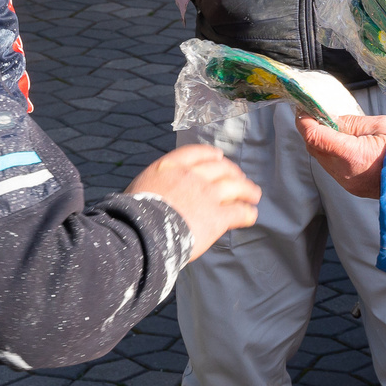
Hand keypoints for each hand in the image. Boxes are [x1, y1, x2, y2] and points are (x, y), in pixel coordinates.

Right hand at [128, 145, 261, 258]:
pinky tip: (251, 215)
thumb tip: (155, 195)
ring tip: (254, 195)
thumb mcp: (139, 188)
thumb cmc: (132, 215)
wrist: (141, 231)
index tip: (219, 157)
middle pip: (220, 168)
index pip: (196, 153)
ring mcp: (207, 195)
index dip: (211, 155)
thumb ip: (155, 186)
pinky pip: (239, 211)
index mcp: (171, 166)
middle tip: (239, 178)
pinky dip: (247, 213)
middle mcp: (192, 176)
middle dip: (232, 172)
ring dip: (247, 190)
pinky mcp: (217, 216)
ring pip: (236, 186)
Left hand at [298, 114, 385, 199]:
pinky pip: (331, 167)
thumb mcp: (379, 125)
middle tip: (313, 112)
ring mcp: (347, 182)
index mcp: (352, 155)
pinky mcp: (351, 186)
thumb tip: (330, 119)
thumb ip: (350, 123)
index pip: (315, 137)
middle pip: (314, 149)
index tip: (303, 108)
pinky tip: (338, 141)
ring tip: (327, 125)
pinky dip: (329, 152)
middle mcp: (345, 173)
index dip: (305, 121)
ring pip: (321, 159)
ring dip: (319, 142)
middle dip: (309, 130)